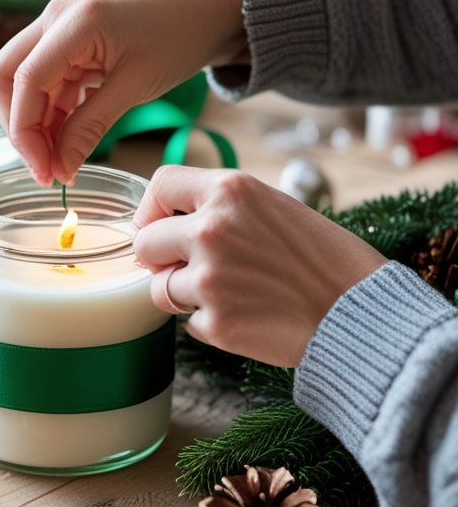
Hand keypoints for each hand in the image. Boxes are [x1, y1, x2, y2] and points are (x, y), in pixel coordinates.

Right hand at [0, 0, 245, 184]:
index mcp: (71, 22)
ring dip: (36, 123)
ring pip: (22, 82)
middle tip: (46, 167)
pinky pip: (46, 81)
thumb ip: (91, 127)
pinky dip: (52, 112)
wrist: (207, 8)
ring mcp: (58, 27)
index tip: (45, 173)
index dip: (26, 134)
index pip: (23, 82)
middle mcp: (54, 18)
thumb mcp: (135, 87)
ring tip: (62, 161)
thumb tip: (60, 170)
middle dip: (19, 127)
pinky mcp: (69, 41)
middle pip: (5, 78)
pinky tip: (70, 139)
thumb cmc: (179, 36)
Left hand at [133, 166, 386, 367]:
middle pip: (146, 242)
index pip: (161, 184)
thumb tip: (172, 221)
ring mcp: (209, 278)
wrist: (360, 312)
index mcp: (231, 190)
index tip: (158, 225)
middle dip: (160, 258)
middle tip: (190, 269)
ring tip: (231, 294)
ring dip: (184, 294)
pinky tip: (248, 316)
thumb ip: (224, 208)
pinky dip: (210, 323)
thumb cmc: (327, 259)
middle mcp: (212, 228)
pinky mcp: (215, 322)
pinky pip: (188, 322)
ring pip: (160, 288)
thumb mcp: (274, 208)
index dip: (152, 208)